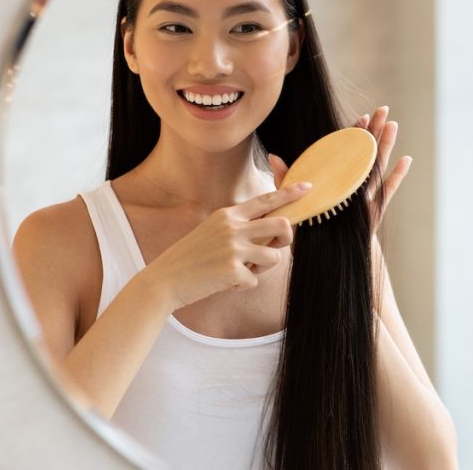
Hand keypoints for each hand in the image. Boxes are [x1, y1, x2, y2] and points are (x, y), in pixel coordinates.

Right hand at [145, 182, 310, 310]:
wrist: (165, 279)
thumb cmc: (192, 258)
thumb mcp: (213, 231)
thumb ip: (240, 227)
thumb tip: (271, 230)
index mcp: (228, 214)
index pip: (266, 200)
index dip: (289, 193)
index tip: (307, 187)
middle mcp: (233, 227)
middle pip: (282, 225)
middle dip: (285, 240)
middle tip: (273, 249)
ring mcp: (233, 248)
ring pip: (274, 256)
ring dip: (262, 268)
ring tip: (241, 271)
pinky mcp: (233, 270)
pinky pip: (256, 280)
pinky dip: (244, 285)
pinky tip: (225, 282)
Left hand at [267, 107, 410, 231]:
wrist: (328, 256)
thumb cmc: (312, 228)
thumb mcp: (295, 201)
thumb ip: (286, 179)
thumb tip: (274, 156)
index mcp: (337, 179)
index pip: (346, 151)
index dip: (353, 133)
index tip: (360, 116)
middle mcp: (353, 184)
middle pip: (366, 152)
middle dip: (374, 131)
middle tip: (382, 110)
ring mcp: (366, 196)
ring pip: (377, 166)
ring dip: (386, 145)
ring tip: (393, 125)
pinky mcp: (374, 209)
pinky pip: (388, 190)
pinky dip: (397, 176)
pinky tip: (406, 160)